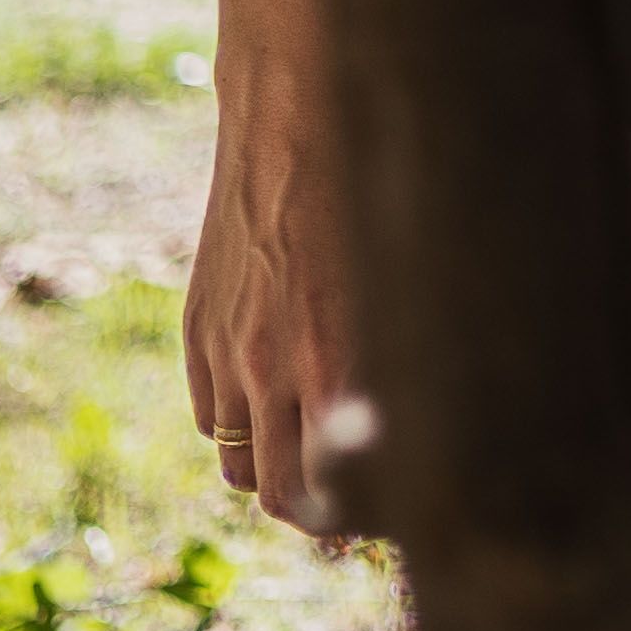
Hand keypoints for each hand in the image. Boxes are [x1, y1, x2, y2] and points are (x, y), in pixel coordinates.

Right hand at [182, 74, 368, 538]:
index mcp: (339, 361)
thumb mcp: (410, 277)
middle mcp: (275, 369)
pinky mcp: (198, 327)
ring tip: (314, 466)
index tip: (391, 519)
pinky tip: (276, 410)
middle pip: (282, 497)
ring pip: (239, 465)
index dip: (363, 520)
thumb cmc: (379, 185)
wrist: (295, 110)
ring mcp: (228, 350)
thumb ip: (407, 357)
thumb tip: (433, 424)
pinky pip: (210, 416)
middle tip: (352, 514)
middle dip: (318, 516)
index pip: (338, 493)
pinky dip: (240, 428)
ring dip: (274, 476)